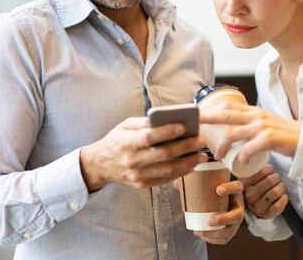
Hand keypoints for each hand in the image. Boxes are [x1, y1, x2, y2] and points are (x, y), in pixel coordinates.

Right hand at [79, 117, 206, 190]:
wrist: (100, 164)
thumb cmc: (117, 140)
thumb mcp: (125, 125)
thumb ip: (144, 122)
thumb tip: (167, 118)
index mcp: (126, 142)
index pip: (149, 137)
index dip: (167, 132)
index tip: (184, 126)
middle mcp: (131, 160)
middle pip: (163, 155)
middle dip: (185, 147)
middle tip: (200, 141)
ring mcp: (136, 175)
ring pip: (167, 170)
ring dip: (188, 163)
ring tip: (202, 155)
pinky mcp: (141, 184)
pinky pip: (164, 180)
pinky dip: (180, 173)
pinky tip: (191, 166)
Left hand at [194, 180, 244, 244]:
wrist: (222, 199)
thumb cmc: (214, 189)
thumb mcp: (208, 182)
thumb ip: (193, 181)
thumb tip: (176, 183)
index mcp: (236, 190)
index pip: (237, 187)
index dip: (229, 188)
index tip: (218, 190)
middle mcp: (239, 205)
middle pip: (238, 214)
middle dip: (224, 219)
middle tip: (210, 220)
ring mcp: (236, 219)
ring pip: (232, 229)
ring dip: (217, 233)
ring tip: (201, 232)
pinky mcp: (232, 229)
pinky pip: (226, 238)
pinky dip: (214, 239)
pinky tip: (203, 236)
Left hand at [199, 102, 300, 162]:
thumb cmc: (284, 135)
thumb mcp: (265, 124)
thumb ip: (251, 124)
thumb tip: (233, 130)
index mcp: (254, 111)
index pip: (229, 105)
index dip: (212, 108)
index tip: (198, 113)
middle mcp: (256, 116)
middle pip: (226, 115)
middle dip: (208, 119)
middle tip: (196, 126)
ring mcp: (263, 126)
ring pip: (233, 132)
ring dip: (222, 145)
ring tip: (218, 155)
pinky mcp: (270, 138)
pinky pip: (249, 148)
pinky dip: (242, 156)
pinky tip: (242, 162)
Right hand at [240, 164, 287, 218]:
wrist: (253, 208)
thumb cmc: (254, 188)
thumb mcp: (249, 177)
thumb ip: (254, 168)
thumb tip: (263, 154)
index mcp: (244, 184)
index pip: (262, 171)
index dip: (270, 169)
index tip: (270, 171)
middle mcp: (249, 197)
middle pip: (270, 180)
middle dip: (277, 177)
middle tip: (276, 178)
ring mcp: (257, 207)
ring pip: (276, 191)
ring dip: (281, 187)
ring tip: (279, 186)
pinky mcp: (267, 215)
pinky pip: (280, 204)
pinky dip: (284, 198)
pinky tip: (281, 196)